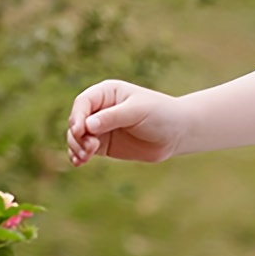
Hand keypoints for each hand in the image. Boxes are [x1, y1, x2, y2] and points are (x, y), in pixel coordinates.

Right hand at [67, 81, 184, 166]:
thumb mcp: (136, 112)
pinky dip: (80, 155)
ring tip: (84, 158)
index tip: (80, 131)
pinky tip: (78, 163)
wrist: (177, 133)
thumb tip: (87, 126)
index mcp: (106, 93)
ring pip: (78, 137)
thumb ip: (112, 117)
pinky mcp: (104, 144)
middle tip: (90, 148)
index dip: (78, 116)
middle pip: (77, 121)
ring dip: (77, 147)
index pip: (83, 103)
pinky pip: (85, 149)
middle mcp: (100, 109)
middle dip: (77, 135)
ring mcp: (101, 128)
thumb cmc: (160, 114)